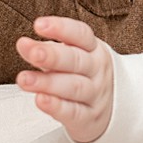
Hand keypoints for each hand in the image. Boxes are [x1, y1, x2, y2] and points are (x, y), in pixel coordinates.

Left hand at [15, 17, 114, 142]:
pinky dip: (57, 107)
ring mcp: (95, 94)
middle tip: (31, 52)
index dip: (61, 28)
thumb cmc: (86, 76)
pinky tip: (41, 100)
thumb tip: (24, 45)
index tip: (39, 25)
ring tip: (24, 79)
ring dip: (47, 82)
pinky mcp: (90, 118)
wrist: (118, 108)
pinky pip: (74, 112)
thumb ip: (47, 51)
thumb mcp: (74, 58)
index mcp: (94, 49)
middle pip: (76, 60)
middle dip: (52, 55)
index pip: (81, 34)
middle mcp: (97, 70)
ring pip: (73, 87)